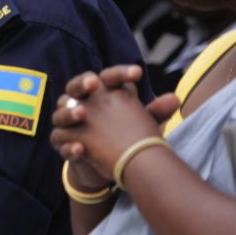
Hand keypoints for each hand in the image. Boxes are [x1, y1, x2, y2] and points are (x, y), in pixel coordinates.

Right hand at [51, 77, 167, 184]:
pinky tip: (81, 149)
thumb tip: (175, 99)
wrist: (107, 161)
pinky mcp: (65, 145)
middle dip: (81, 83)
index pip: (107, 77)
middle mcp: (80, 103)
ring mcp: (69, 124)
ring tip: (82, 114)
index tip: (138, 73)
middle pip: (74, 87)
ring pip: (60, 114)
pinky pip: (60, 143)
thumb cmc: (122, 134)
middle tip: (93, 84)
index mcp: (100, 92)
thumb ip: (154, 112)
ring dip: (69, 113)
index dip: (120, 73)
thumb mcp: (139, 124)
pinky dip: (69, 147)